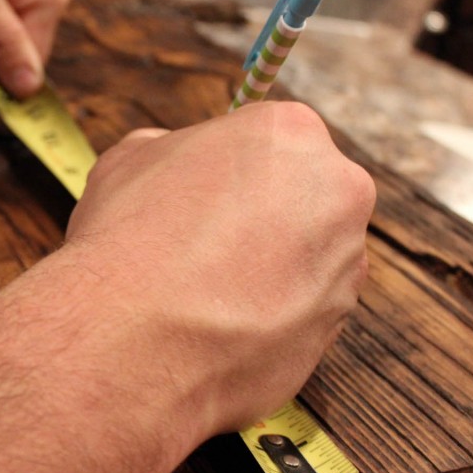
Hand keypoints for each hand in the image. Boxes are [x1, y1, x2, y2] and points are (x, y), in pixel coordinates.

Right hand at [64, 102, 374, 443]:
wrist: (130, 340)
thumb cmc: (128, 238)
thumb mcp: (130, 158)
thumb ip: (174, 151)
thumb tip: (181, 168)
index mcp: (291, 132)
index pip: (272, 138)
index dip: (228, 166)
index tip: (199, 191)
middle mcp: (337, 192)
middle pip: (303, 194)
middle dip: (260, 215)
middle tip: (201, 240)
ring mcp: (344, 266)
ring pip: (308, 258)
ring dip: (267, 270)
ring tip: (203, 291)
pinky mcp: (334, 329)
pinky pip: (301, 314)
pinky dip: (266, 319)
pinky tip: (216, 326)